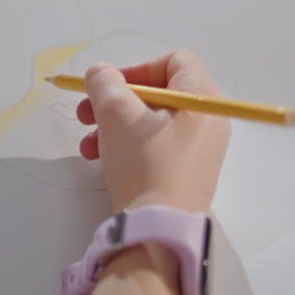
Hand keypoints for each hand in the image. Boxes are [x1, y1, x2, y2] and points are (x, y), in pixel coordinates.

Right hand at [76, 50, 230, 211]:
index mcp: (203, 100)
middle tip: (85, 112)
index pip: (175, 61)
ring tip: (87, 144)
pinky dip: (128, 146)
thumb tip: (101, 73)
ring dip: (113, 125)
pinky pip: (156, 147)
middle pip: (159, 94)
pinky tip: (100, 160)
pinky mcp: (187, 175)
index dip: (138, 68)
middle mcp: (209, 123)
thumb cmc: (143, 165)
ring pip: (152, 122)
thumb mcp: (117, 115)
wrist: (158, 232)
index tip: (109, 86)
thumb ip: (105, 83)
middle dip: (116, 100)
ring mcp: (200, 151)